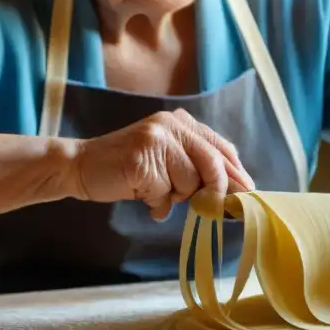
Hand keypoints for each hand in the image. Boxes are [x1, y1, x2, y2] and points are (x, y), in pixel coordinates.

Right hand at [69, 109, 254, 219]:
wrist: (81, 166)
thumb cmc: (127, 167)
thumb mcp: (167, 161)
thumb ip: (196, 168)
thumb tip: (235, 191)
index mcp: (182, 123)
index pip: (221, 148)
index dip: (237, 174)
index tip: (247, 194)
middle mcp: (171, 125)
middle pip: (212, 164)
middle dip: (214, 191)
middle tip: (211, 207)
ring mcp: (156, 140)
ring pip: (189, 183)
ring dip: (174, 197)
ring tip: (152, 189)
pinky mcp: (141, 159)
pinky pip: (164, 193)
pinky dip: (156, 203)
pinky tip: (141, 194)